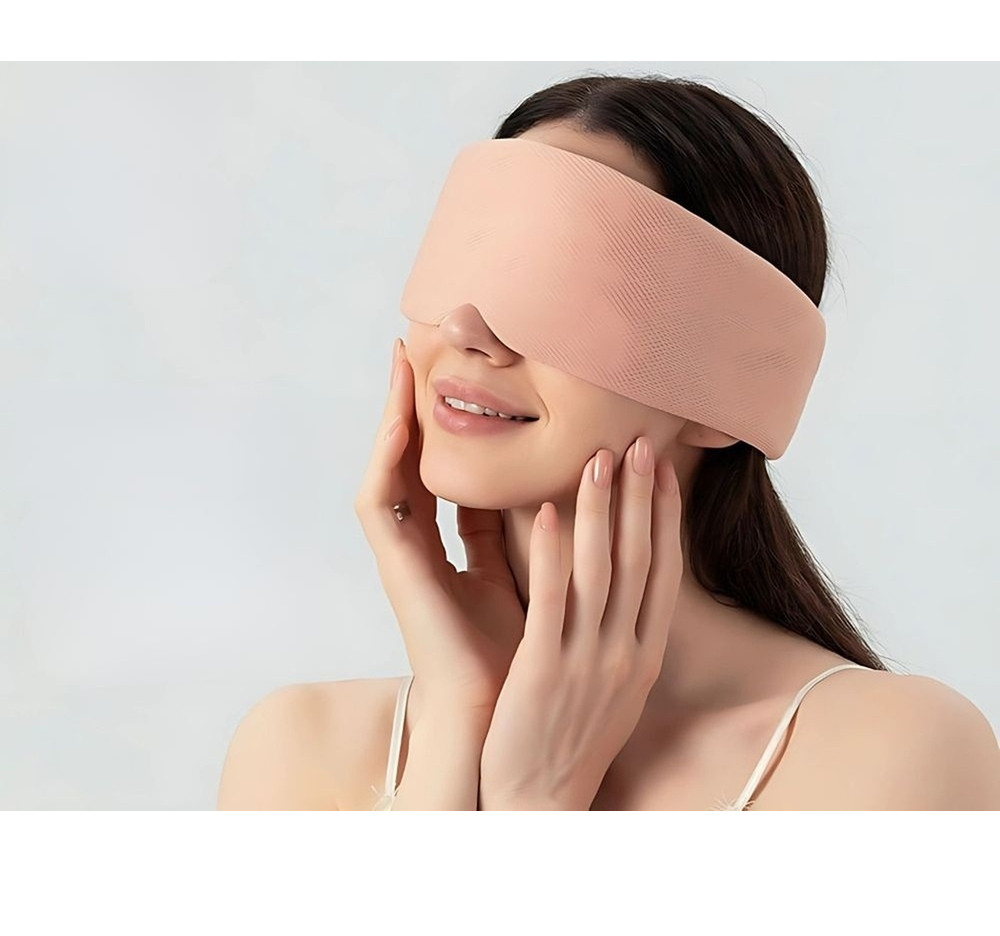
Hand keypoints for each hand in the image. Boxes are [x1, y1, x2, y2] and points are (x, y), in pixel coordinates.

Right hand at [353, 339, 528, 717]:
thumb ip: (508, 528)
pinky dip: (389, 463)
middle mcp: (415, 544)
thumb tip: (531, 481)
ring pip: (384, 472)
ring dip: (389, 420)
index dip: (432, 421)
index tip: (440, 373)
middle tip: (407, 348)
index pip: (430, 468)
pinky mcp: (395, 571)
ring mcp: (399, 557)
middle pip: (401, 460)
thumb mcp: (514, 571)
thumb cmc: (509, 646)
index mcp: (442, 545)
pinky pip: (381, 506)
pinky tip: (402, 423)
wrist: (496, 709)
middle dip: (403, 406)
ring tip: (399, 367)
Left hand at [478, 440, 681, 809]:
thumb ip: (620, 634)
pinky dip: (553, 553)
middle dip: (641, 497)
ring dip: (602, 509)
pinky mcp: (544, 671)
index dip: (664, 517)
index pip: (662, 572)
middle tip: (639, 441)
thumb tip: (623, 585)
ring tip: (599, 458)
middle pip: (638, 560)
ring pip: (600, 571)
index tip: (663, 470)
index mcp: (643, 655)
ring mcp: (588, 662)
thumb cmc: (572, 739)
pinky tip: (550, 511)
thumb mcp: (614, 687)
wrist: (540, 803)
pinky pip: (551, 602)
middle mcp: (625, 654)